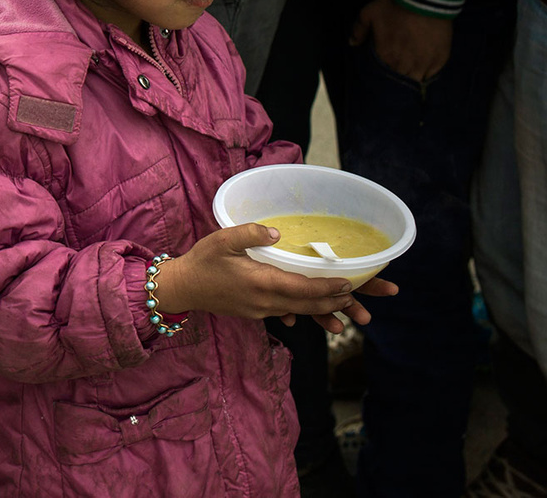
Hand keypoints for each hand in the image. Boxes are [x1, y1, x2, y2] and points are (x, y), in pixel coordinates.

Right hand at [151, 224, 398, 330]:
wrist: (182, 288)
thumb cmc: (201, 261)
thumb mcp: (221, 239)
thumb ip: (248, 233)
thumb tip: (275, 231)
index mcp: (261, 282)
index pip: (303, 287)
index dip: (329, 287)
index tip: (351, 283)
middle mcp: (266, 300)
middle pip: (310, 304)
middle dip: (339, 303)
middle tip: (364, 302)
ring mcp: (262, 310)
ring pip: (302, 312)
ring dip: (327, 312)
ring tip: (350, 313)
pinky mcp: (257, 312)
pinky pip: (288, 313)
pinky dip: (306, 313)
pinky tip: (318, 315)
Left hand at [348, 0, 452, 82]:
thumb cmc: (394, 6)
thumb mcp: (368, 13)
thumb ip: (359, 30)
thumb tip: (352, 43)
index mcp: (384, 57)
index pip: (381, 75)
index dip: (382, 73)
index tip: (383, 68)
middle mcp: (404, 65)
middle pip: (398, 79)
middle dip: (396, 77)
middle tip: (397, 69)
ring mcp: (423, 64)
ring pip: (415, 81)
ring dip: (411, 77)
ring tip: (410, 71)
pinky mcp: (440, 60)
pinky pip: (431, 75)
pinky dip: (426, 73)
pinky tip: (423, 67)